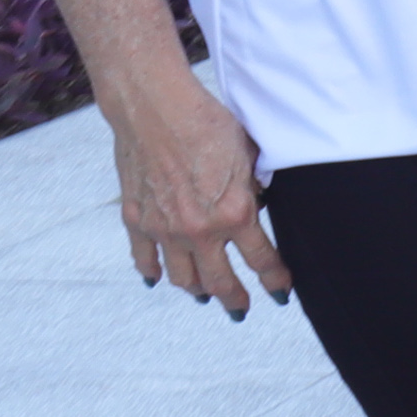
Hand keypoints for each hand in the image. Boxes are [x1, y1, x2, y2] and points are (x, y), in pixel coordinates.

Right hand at [107, 74, 290, 318]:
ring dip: (195, 289)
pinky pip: (143, 257)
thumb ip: (253, 190)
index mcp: (236, 215)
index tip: (280, 293)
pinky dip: (151, 271)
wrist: (156, 108)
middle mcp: (199, 230)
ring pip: (181, 277)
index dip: (274, 281)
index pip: (262, 261)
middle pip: (219, 282)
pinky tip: (157, 278)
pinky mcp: (135, 219)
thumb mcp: (249, 158)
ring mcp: (164, 228)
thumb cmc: (208, 124)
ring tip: (204, 294)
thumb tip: (257, 207)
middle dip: (234, 299)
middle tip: (241, 309)